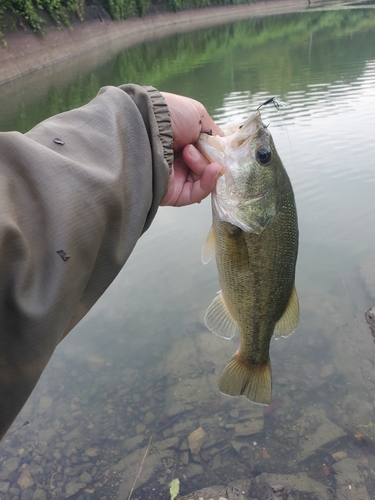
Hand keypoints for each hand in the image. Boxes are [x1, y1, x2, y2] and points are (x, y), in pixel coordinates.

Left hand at [160, 92, 222, 206]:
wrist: (148, 124)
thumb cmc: (171, 115)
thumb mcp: (198, 116)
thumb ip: (214, 134)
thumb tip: (224, 147)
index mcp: (184, 143)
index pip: (208, 154)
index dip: (218, 152)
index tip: (225, 149)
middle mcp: (180, 161)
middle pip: (207, 168)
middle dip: (210, 158)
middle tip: (200, 147)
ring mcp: (177, 178)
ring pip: (204, 180)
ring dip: (204, 165)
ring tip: (189, 151)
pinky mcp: (174, 193)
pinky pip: (197, 193)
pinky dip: (208, 182)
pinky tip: (212, 170)